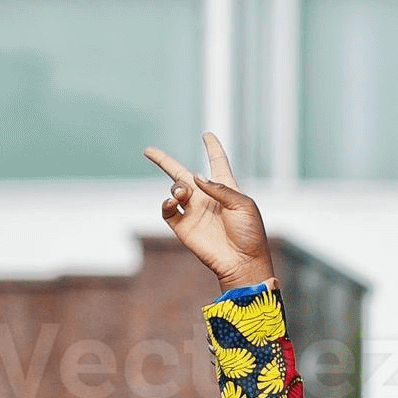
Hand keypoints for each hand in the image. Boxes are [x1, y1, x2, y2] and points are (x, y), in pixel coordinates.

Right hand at [145, 134, 276, 291]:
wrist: (242, 261)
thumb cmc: (249, 233)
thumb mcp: (243, 205)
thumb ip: (220, 188)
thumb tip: (195, 176)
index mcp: (226, 189)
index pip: (217, 163)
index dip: (213, 149)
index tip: (207, 135)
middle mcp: (207, 198)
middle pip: (182, 174)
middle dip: (164, 162)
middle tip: (148, 151)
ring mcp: (194, 211)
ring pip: (174, 189)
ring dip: (176, 187)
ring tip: (182, 194)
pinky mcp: (183, 226)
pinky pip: (167, 210)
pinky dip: (166, 203)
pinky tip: (173, 202)